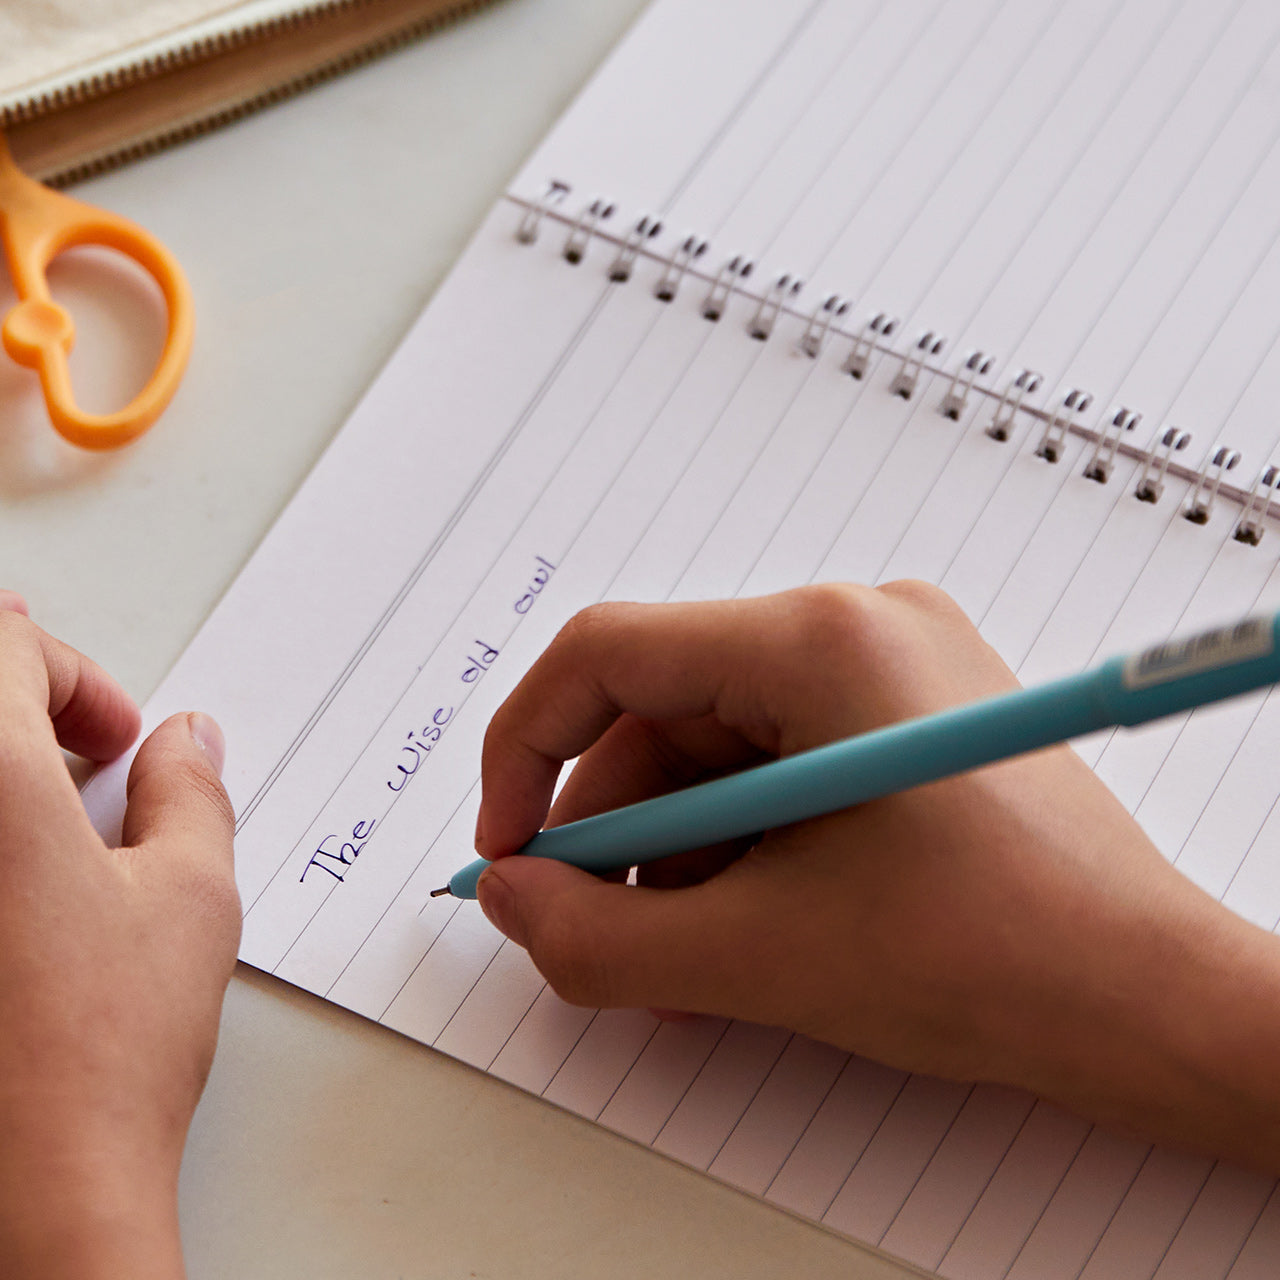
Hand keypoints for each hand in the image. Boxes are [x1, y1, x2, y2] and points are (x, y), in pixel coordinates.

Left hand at [0, 592, 239, 1279]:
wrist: (34, 1189)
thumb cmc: (108, 1049)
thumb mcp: (192, 893)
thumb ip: (192, 790)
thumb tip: (188, 742)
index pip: (4, 649)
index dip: (74, 674)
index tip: (119, 735)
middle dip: (27, 708)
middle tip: (87, 760)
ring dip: (5, 773)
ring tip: (57, 825)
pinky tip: (24, 888)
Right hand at [475, 583, 1279, 1169]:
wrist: (1150, 1002)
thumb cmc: (994, 957)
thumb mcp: (761, 957)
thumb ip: (598, 938)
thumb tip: (513, 900)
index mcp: (818, 638)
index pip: (609, 653)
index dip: (528, 750)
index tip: (510, 850)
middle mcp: (855, 624)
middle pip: (666, 707)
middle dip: (614, 826)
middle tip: (587, 923)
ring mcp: (890, 666)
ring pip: (720, 744)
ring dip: (676, 848)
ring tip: (677, 951)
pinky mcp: (907, 717)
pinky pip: (781, 762)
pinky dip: (740, 841)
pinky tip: (739, 923)